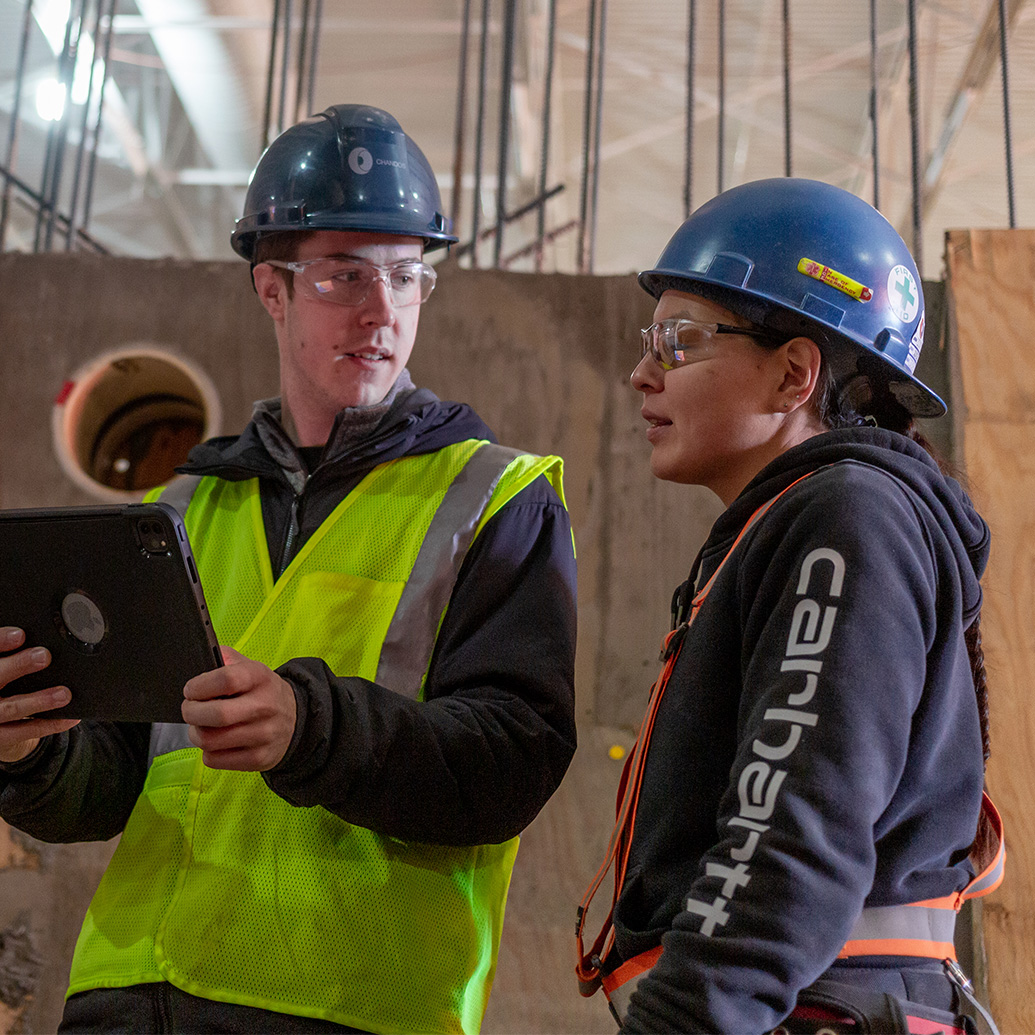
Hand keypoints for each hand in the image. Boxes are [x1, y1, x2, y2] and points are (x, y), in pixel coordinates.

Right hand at [0, 628, 80, 763]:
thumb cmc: (1, 683)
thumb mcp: (2, 667)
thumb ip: (10, 656)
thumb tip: (32, 635)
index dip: (0, 641)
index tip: (20, 634)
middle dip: (18, 666)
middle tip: (44, 656)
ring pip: (11, 708)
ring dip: (39, 701)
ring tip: (64, 693)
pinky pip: (24, 732)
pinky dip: (49, 725)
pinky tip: (70, 718)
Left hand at [182, 646, 297, 771]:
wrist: (295, 719)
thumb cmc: (261, 692)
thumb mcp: (249, 667)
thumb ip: (225, 658)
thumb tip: (201, 658)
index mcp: (260, 677)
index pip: (226, 679)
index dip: (199, 686)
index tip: (191, 690)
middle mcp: (265, 706)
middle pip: (216, 715)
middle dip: (191, 712)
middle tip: (190, 709)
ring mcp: (264, 734)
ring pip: (210, 740)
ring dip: (196, 733)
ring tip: (201, 727)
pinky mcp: (258, 758)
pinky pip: (215, 760)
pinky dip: (208, 752)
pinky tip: (216, 742)